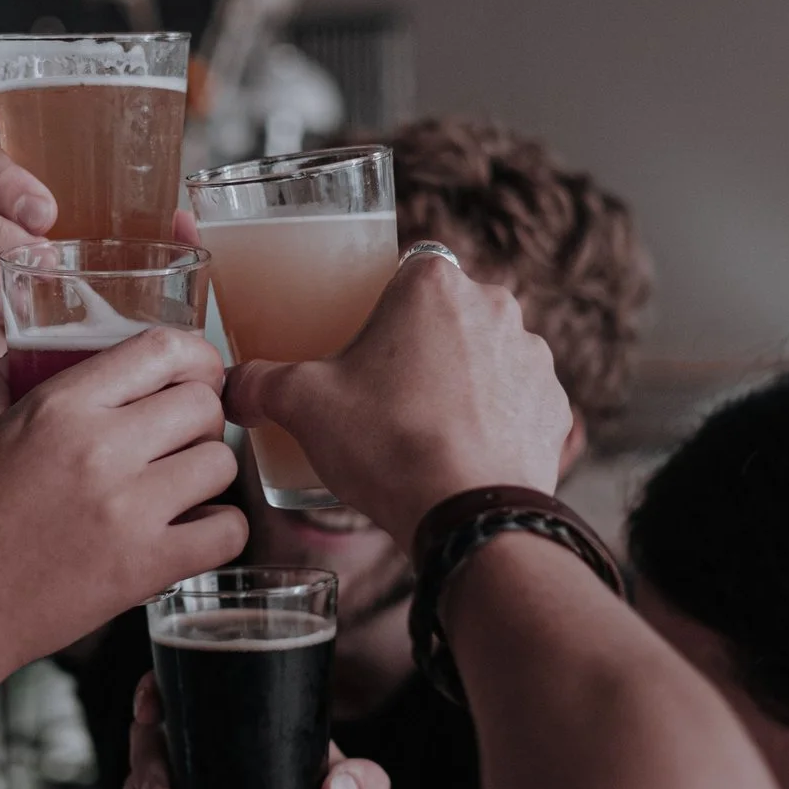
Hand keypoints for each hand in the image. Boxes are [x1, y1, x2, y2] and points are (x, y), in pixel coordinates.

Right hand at [0, 328, 246, 675]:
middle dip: (201, 421)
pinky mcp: (145, 568)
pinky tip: (188, 535)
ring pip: (222, 462)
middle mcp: (98, 447)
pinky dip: (219, 531)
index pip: (164, 349)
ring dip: (208, 477)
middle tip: (179, 445)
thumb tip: (8, 360)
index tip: (193, 379)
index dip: (195, 359)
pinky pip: (228, 530)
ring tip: (180, 493)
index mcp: (58, 405)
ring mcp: (126, 509)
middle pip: (205, 404)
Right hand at [223, 252, 570, 544]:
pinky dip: (491, 422)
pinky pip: (514, 403)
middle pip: (445, 315)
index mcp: (435, 282)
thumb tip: (233, 388)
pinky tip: (458, 455)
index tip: (360, 346)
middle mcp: (496, 305)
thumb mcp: (303, 404)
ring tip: (419, 432)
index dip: (380, 309)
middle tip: (379, 395)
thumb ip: (262, 383)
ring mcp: (533, 358)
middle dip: (417, 348)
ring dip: (457, 382)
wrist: (470, 516)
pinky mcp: (555, 408)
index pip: (404, 272)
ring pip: (483, 357)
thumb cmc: (388, 444)